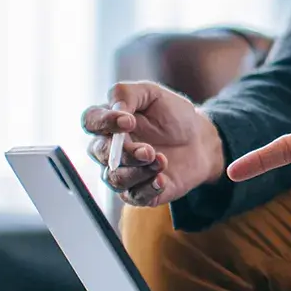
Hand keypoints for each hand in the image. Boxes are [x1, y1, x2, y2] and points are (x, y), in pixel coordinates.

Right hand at [81, 81, 224, 206]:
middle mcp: (109, 148)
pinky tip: (162, 179)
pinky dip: (148, 188)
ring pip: (114, 178)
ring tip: (162, 161)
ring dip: (138, 171)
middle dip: (124, 153)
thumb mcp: (152, 94)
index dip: (103, 122)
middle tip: (149, 150)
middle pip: (99, 153)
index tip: (128, 121)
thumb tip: (115, 109)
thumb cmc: (172, 115)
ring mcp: (122, 171)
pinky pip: (134, 196)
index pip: (90, 121)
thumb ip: (127, 94)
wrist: (200, 141)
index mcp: (109, 121)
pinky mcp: (138, 192)